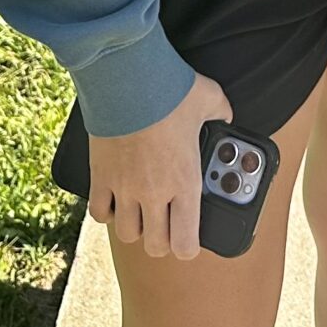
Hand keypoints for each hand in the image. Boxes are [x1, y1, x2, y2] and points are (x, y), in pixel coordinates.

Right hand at [88, 72, 229, 259]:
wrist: (129, 79)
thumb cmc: (170, 90)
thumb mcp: (209, 98)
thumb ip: (221, 112)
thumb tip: (226, 115)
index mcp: (185, 182)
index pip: (185, 243)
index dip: (187, 246)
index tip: (188, 236)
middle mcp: (155, 193)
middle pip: (155, 246)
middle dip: (162, 240)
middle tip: (166, 224)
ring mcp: (125, 189)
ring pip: (127, 233)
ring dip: (135, 226)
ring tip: (141, 211)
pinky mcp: (101, 178)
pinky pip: (99, 213)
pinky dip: (106, 211)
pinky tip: (114, 199)